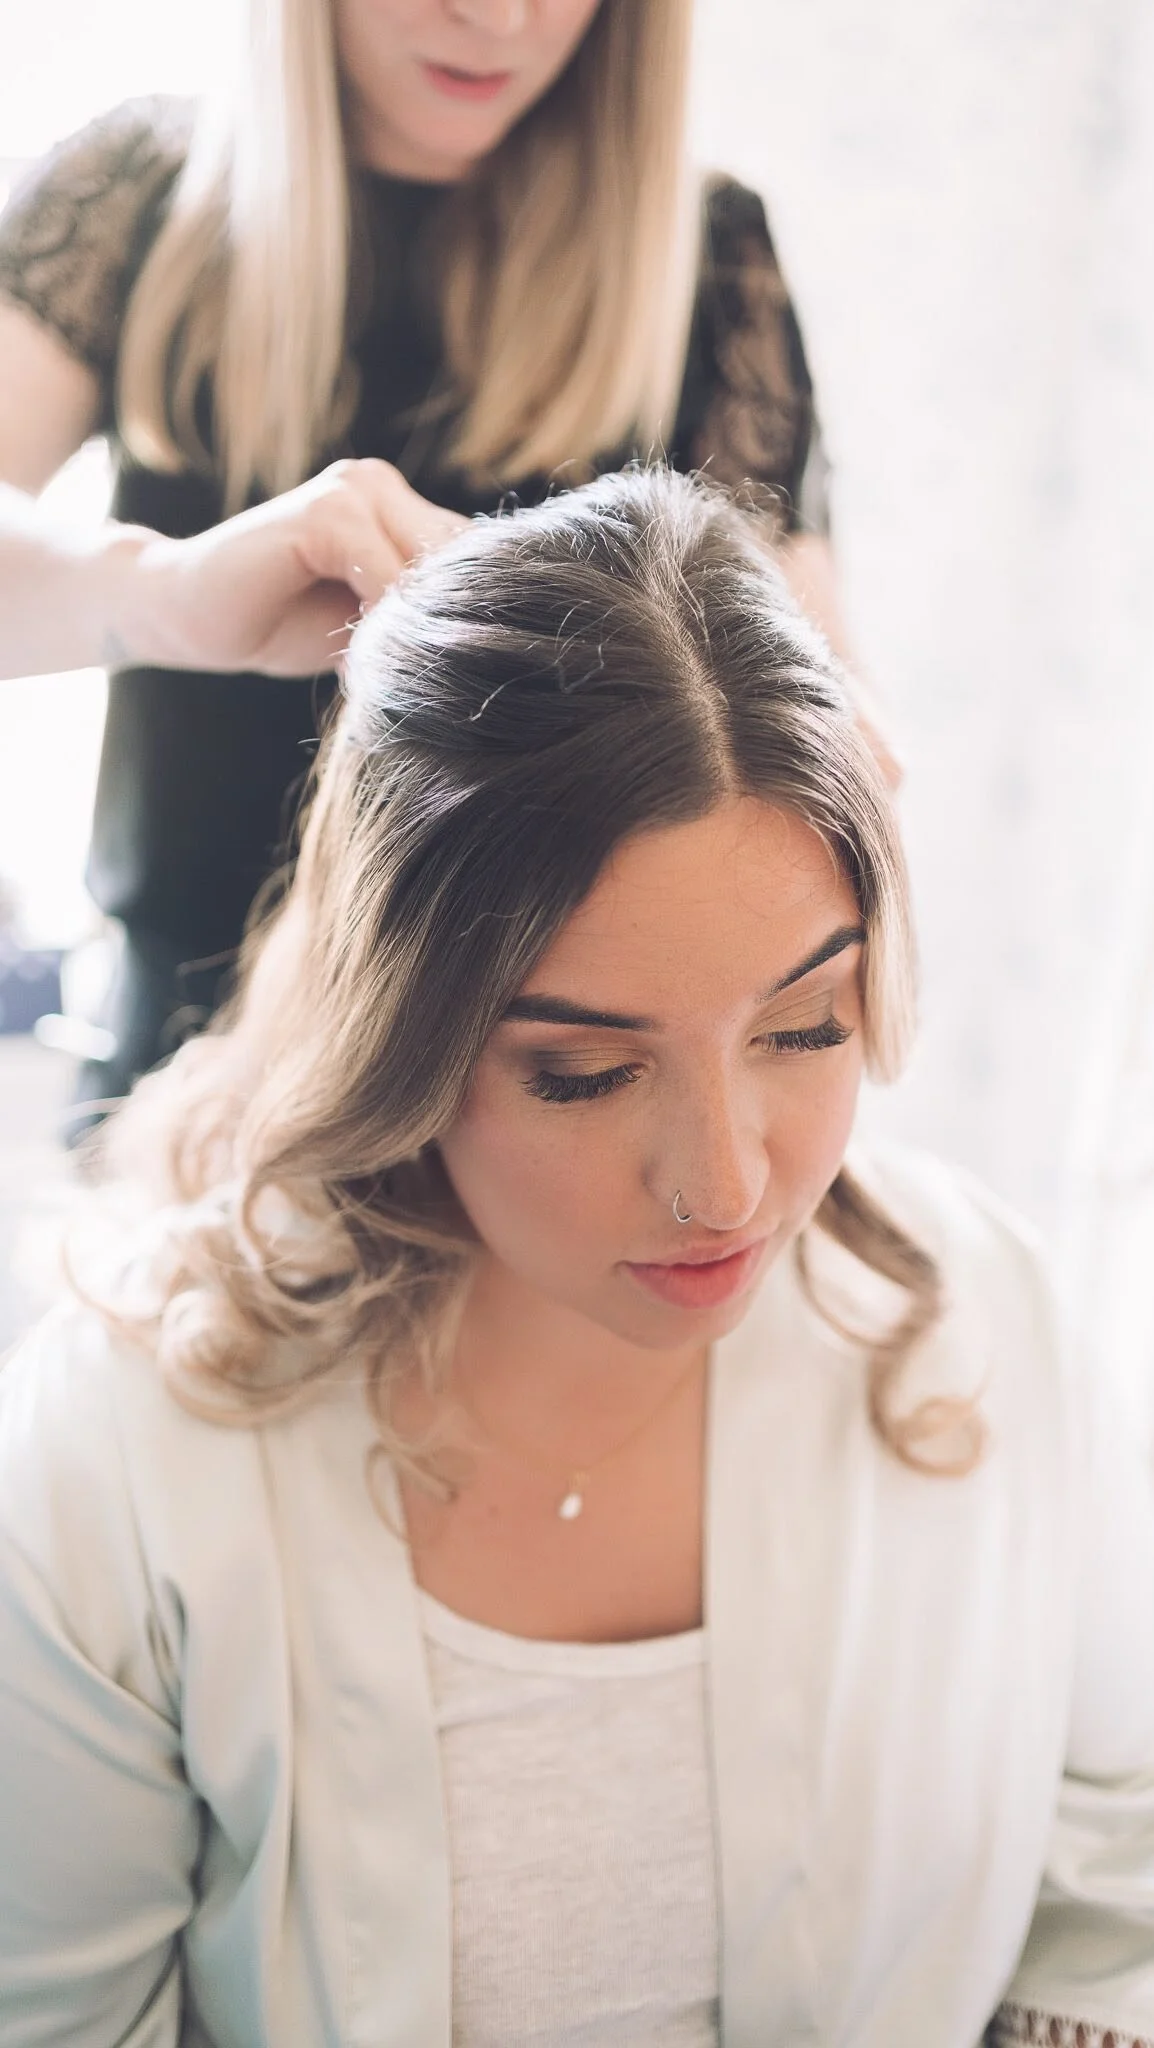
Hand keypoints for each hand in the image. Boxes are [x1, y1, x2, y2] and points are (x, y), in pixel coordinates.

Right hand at [122, 459, 467, 676]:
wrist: (185, 614)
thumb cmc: (278, 623)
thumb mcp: (368, 627)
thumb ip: (420, 621)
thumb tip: (499, 652)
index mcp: (401, 509)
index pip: (479, 558)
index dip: (485, 615)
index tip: (476, 675)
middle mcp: (382, 486)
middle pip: (468, 560)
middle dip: (462, 622)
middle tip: (448, 683)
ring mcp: (353, 490)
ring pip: (434, 567)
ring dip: (426, 626)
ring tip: (404, 673)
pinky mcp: (325, 512)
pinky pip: (388, 573)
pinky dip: (387, 623)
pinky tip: (366, 658)